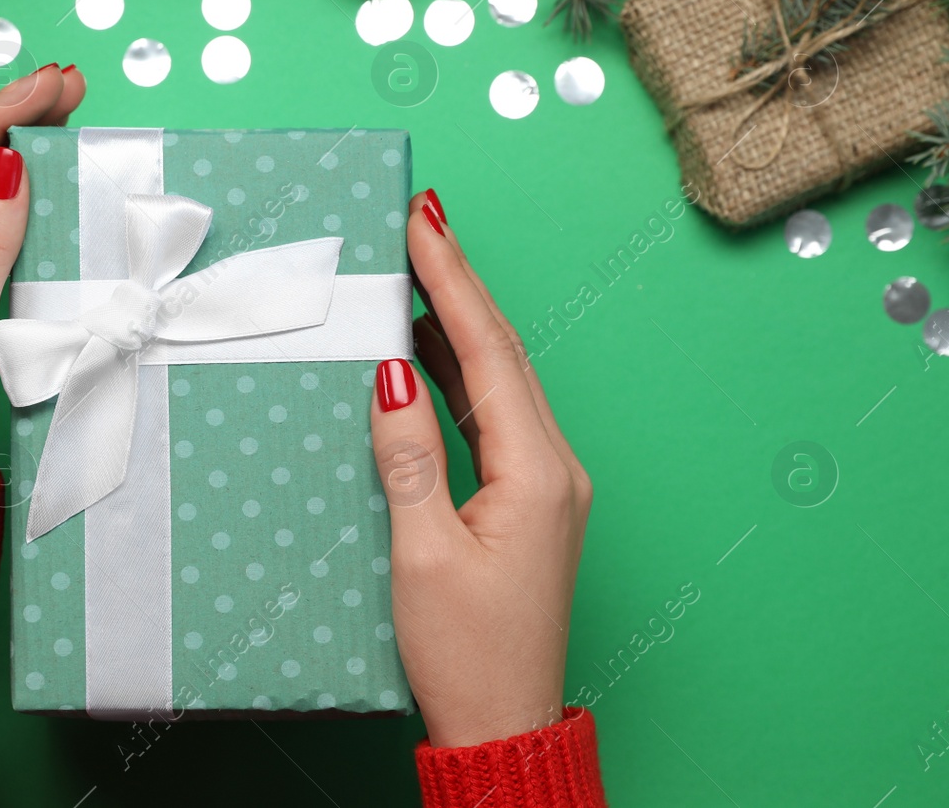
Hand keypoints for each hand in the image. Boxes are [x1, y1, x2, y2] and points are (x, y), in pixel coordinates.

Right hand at [370, 190, 590, 746]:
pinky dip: (460, 374)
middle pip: (504, 353)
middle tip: (422, 222)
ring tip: (418, 268)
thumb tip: (393, 377)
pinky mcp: (529, 503)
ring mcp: (547, 485)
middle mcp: (555, 468)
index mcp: (536, 474)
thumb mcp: (422, 554)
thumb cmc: (464, 656)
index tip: (426, 221)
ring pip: (500, 381)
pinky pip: (494, 416)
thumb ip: (408, 458)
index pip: (490, 352)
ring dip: (459, 324)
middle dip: (460, 284)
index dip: (453, 281)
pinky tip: (427, 353)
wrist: (504, 728)